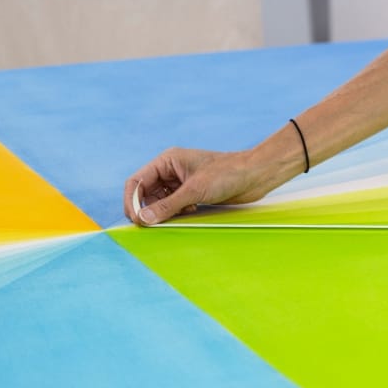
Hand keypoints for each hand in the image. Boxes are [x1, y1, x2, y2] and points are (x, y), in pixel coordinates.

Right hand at [122, 147, 276, 226]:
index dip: (132, 201)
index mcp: (167, 161)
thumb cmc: (228, 174)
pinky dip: (176, 214)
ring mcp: (182, 183)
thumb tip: (144, 219)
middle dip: (147, 209)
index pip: (137, 181)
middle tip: (150, 227)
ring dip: (163, 213)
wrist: (256, 175)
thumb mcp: (195, 191)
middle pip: (146, 194)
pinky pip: (174, 207)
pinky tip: (189, 214)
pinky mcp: (193, 194)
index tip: (135, 219)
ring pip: (160, 202)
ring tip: (173, 219)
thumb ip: (168, 205)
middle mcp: (171, 171)